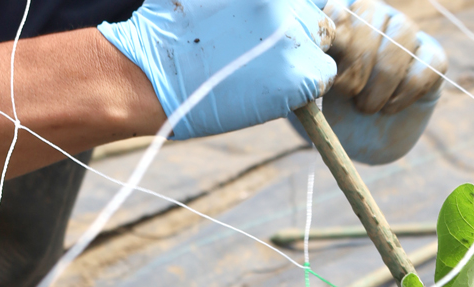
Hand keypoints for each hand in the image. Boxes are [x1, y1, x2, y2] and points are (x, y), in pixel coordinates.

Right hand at [98, 0, 337, 139]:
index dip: (286, 16)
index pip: (300, 1)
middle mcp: (281, 4)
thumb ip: (248, 2)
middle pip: (313, 19)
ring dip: (302, 60)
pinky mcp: (299, 73)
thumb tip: (274, 8)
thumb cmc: (171, 35)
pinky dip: (306, 86)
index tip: (268, 33)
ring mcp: (292, 37)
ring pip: (320, 46)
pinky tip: (274, 90)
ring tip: (264, 73)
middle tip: (264, 56)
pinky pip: (321, 77)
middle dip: (297, 36)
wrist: (152, 75)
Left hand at [294, 0, 448, 164]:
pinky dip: (409, 88)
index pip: (336, 8)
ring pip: (402, 33)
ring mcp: (405, 36)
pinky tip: (390, 108)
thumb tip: (305, 58)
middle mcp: (373, 18)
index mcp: (339, 19)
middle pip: (371, 14)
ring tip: (368, 107)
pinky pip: (430, 60)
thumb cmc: (331, 115)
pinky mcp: (432, 58)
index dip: (332, 28)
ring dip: (384, 75)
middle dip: (358, 58)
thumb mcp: (310, 96)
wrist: (361, 145)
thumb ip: (304, 72)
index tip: (323, 57)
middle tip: (348, 93)